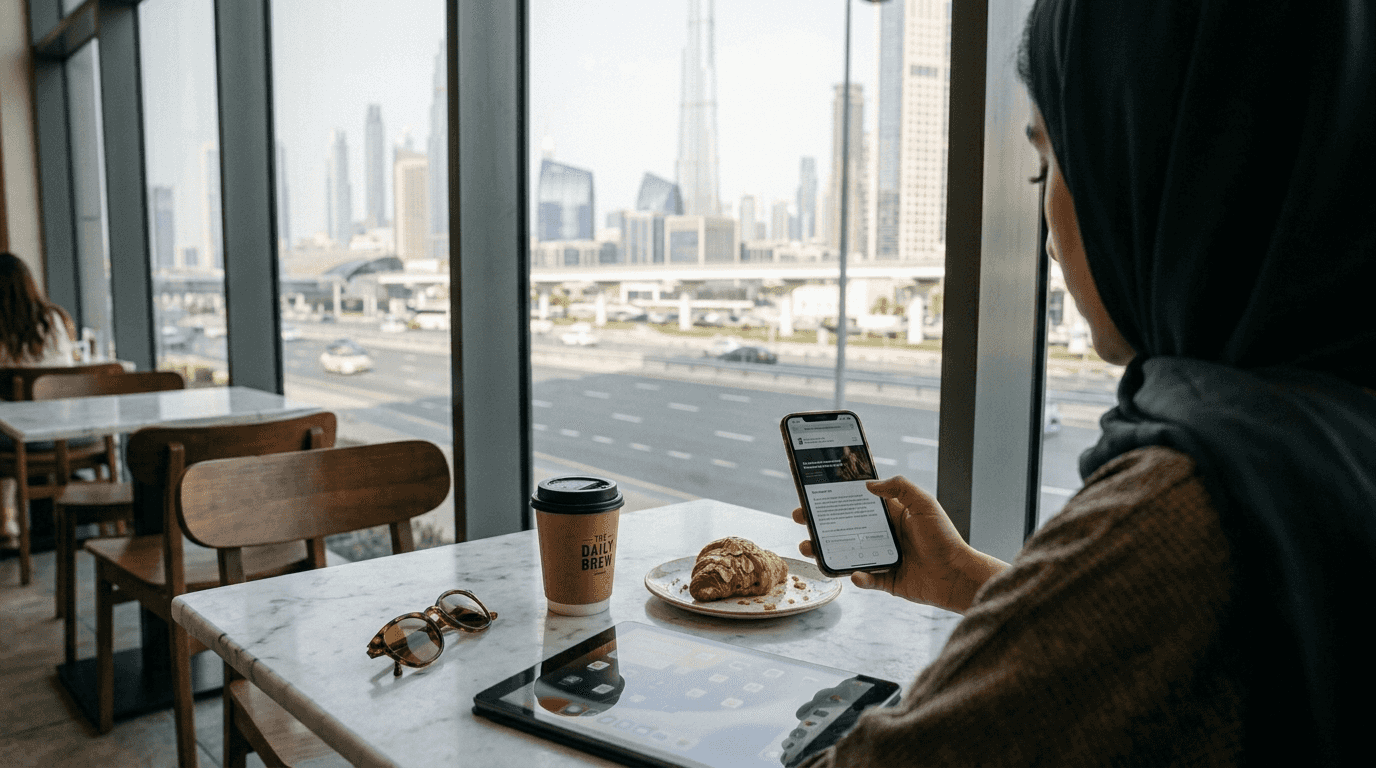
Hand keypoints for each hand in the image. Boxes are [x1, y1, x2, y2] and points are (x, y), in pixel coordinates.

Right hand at [792, 475, 1006, 613]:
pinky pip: (864, 579)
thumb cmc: (943, 537)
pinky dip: (858, 577)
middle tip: (800, 519)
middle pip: (843, 527)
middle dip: (818, 523)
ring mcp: (881, 558)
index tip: (813, 493)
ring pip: (846, 553)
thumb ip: (899, 488)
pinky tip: (855, 574)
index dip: (834, 498)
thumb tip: (868, 485)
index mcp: (889, 515)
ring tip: (809, 548)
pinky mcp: (885, 580)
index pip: (855, 503)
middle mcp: (882, 535)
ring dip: (825, 550)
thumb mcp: (924, 504)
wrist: (957, 575)